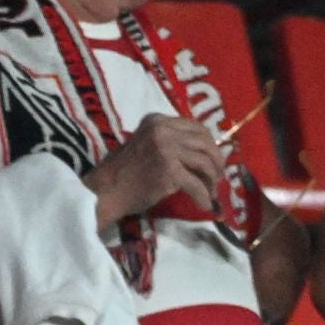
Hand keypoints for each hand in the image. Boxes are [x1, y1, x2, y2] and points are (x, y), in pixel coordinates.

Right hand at [83, 113, 226, 223]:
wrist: (105, 190)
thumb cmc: (124, 171)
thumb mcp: (145, 144)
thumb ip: (169, 142)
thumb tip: (202, 153)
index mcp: (157, 121)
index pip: (195, 127)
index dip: (210, 143)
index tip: (214, 158)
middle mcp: (163, 130)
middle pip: (204, 142)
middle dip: (216, 160)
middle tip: (218, 176)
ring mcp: (166, 148)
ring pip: (204, 162)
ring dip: (212, 179)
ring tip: (211, 191)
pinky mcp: (168, 170)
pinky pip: (196, 184)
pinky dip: (203, 196)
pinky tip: (204, 204)